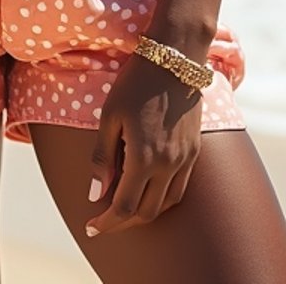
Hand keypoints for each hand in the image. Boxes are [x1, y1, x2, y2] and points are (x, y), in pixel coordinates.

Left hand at [84, 51, 203, 238]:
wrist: (174, 58)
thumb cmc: (135, 83)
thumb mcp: (109, 116)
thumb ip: (102, 157)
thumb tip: (95, 194)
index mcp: (144, 158)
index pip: (124, 208)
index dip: (106, 223)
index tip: (90, 227)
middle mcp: (169, 165)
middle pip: (146, 212)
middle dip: (122, 222)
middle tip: (104, 220)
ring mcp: (185, 159)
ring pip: (166, 204)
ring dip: (144, 212)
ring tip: (124, 207)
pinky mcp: (195, 150)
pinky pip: (180, 187)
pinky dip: (163, 198)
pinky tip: (148, 189)